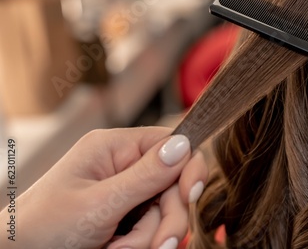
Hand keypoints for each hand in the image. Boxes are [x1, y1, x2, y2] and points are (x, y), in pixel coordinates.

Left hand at [0, 127, 207, 248]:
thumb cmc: (43, 229)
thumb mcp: (98, 203)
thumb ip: (145, 176)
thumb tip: (184, 145)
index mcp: (114, 147)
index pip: (169, 143)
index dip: (187, 167)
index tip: (190, 195)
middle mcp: (123, 166)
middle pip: (172, 185)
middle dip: (166, 219)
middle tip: (158, 246)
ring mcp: (126, 193)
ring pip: (164, 212)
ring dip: (150, 238)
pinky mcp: (126, 216)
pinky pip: (152, 228)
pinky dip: (142, 243)